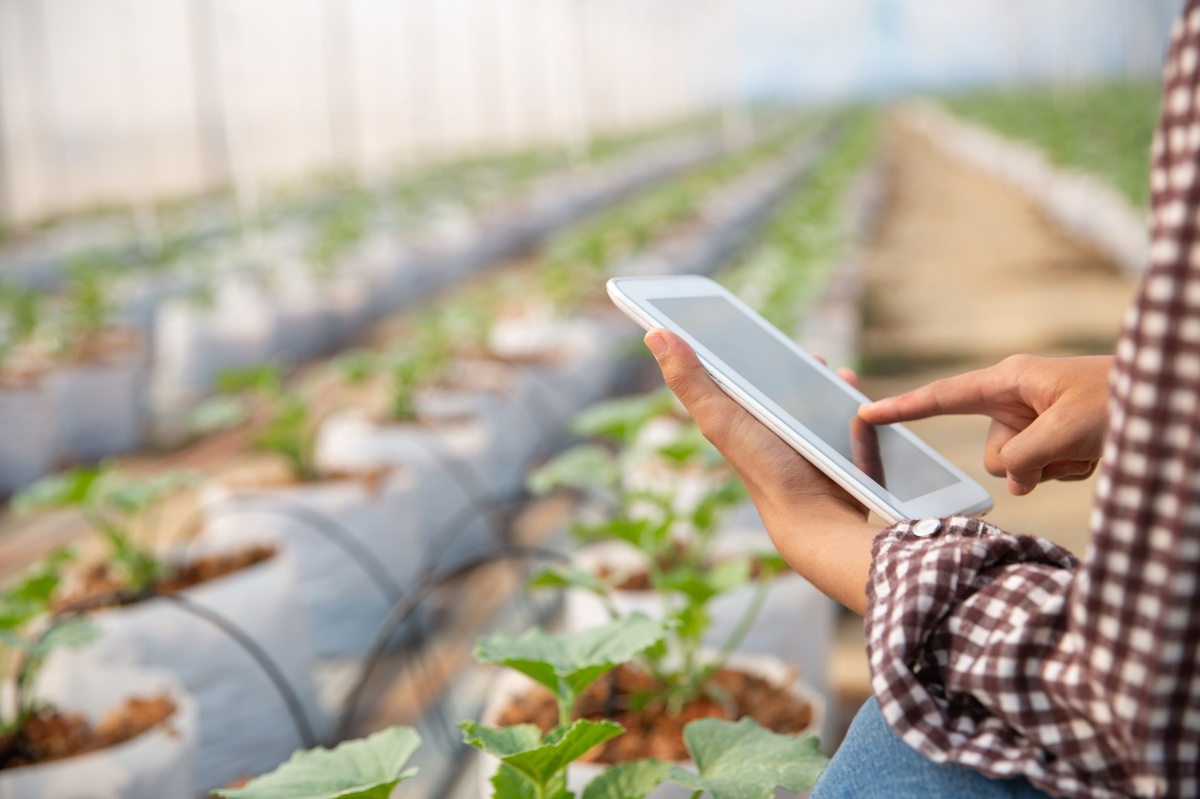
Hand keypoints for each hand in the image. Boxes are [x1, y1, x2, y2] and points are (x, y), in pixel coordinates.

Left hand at [644, 328, 878, 613]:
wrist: (813, 516)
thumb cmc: (762, 468)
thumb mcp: (720, 418)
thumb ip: (690, 380)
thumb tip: (653, 334)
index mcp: (736, 418)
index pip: (730, 375)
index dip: (733, 349)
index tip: (738, 322)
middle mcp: (766, 429)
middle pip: (775, 385)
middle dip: (788, 363)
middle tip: (801, 352)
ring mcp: (802, 440)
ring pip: (813, 397)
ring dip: (822, 378)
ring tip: (826, 367)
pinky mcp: (835, 448)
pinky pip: (844, 415)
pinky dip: (848, 398)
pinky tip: (849, 385)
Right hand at [858, 354, 1111, 495]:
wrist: (1169, 401)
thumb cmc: (1119, 401)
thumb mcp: (1066, 432)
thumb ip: (1024, 459)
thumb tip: (1014, 481)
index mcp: (1009, 380)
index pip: (942, 397)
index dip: (902, 408)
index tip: (866, 413)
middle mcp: (1017, 398)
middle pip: (994, 451)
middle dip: (1026, 462)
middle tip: (1068, 448)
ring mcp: (1036, 420)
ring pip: (1019, 467)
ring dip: (1053, 469)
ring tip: (1088, 448)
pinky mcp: (1054, 437)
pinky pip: (1042, 470)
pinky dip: (1067, 470)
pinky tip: (1093, 453)